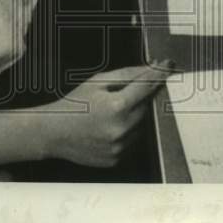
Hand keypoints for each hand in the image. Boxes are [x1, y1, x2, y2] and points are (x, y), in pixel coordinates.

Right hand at [38, 63, 171, 167]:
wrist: (53, 133)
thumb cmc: (74, 105)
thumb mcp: (98, 82)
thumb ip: (127, 75)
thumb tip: (150, 69)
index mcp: (117, 106)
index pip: (148, 86)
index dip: (160, 73)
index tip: (168, 65)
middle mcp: (122, 129)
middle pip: (147, 105)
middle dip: (141, 95)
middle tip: (125, 91)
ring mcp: (121, 146)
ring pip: (142, 123)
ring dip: (134, 114)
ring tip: (109, 112)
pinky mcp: (118, 158)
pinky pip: (133, 139)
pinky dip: (127, 130)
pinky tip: (108, 126)